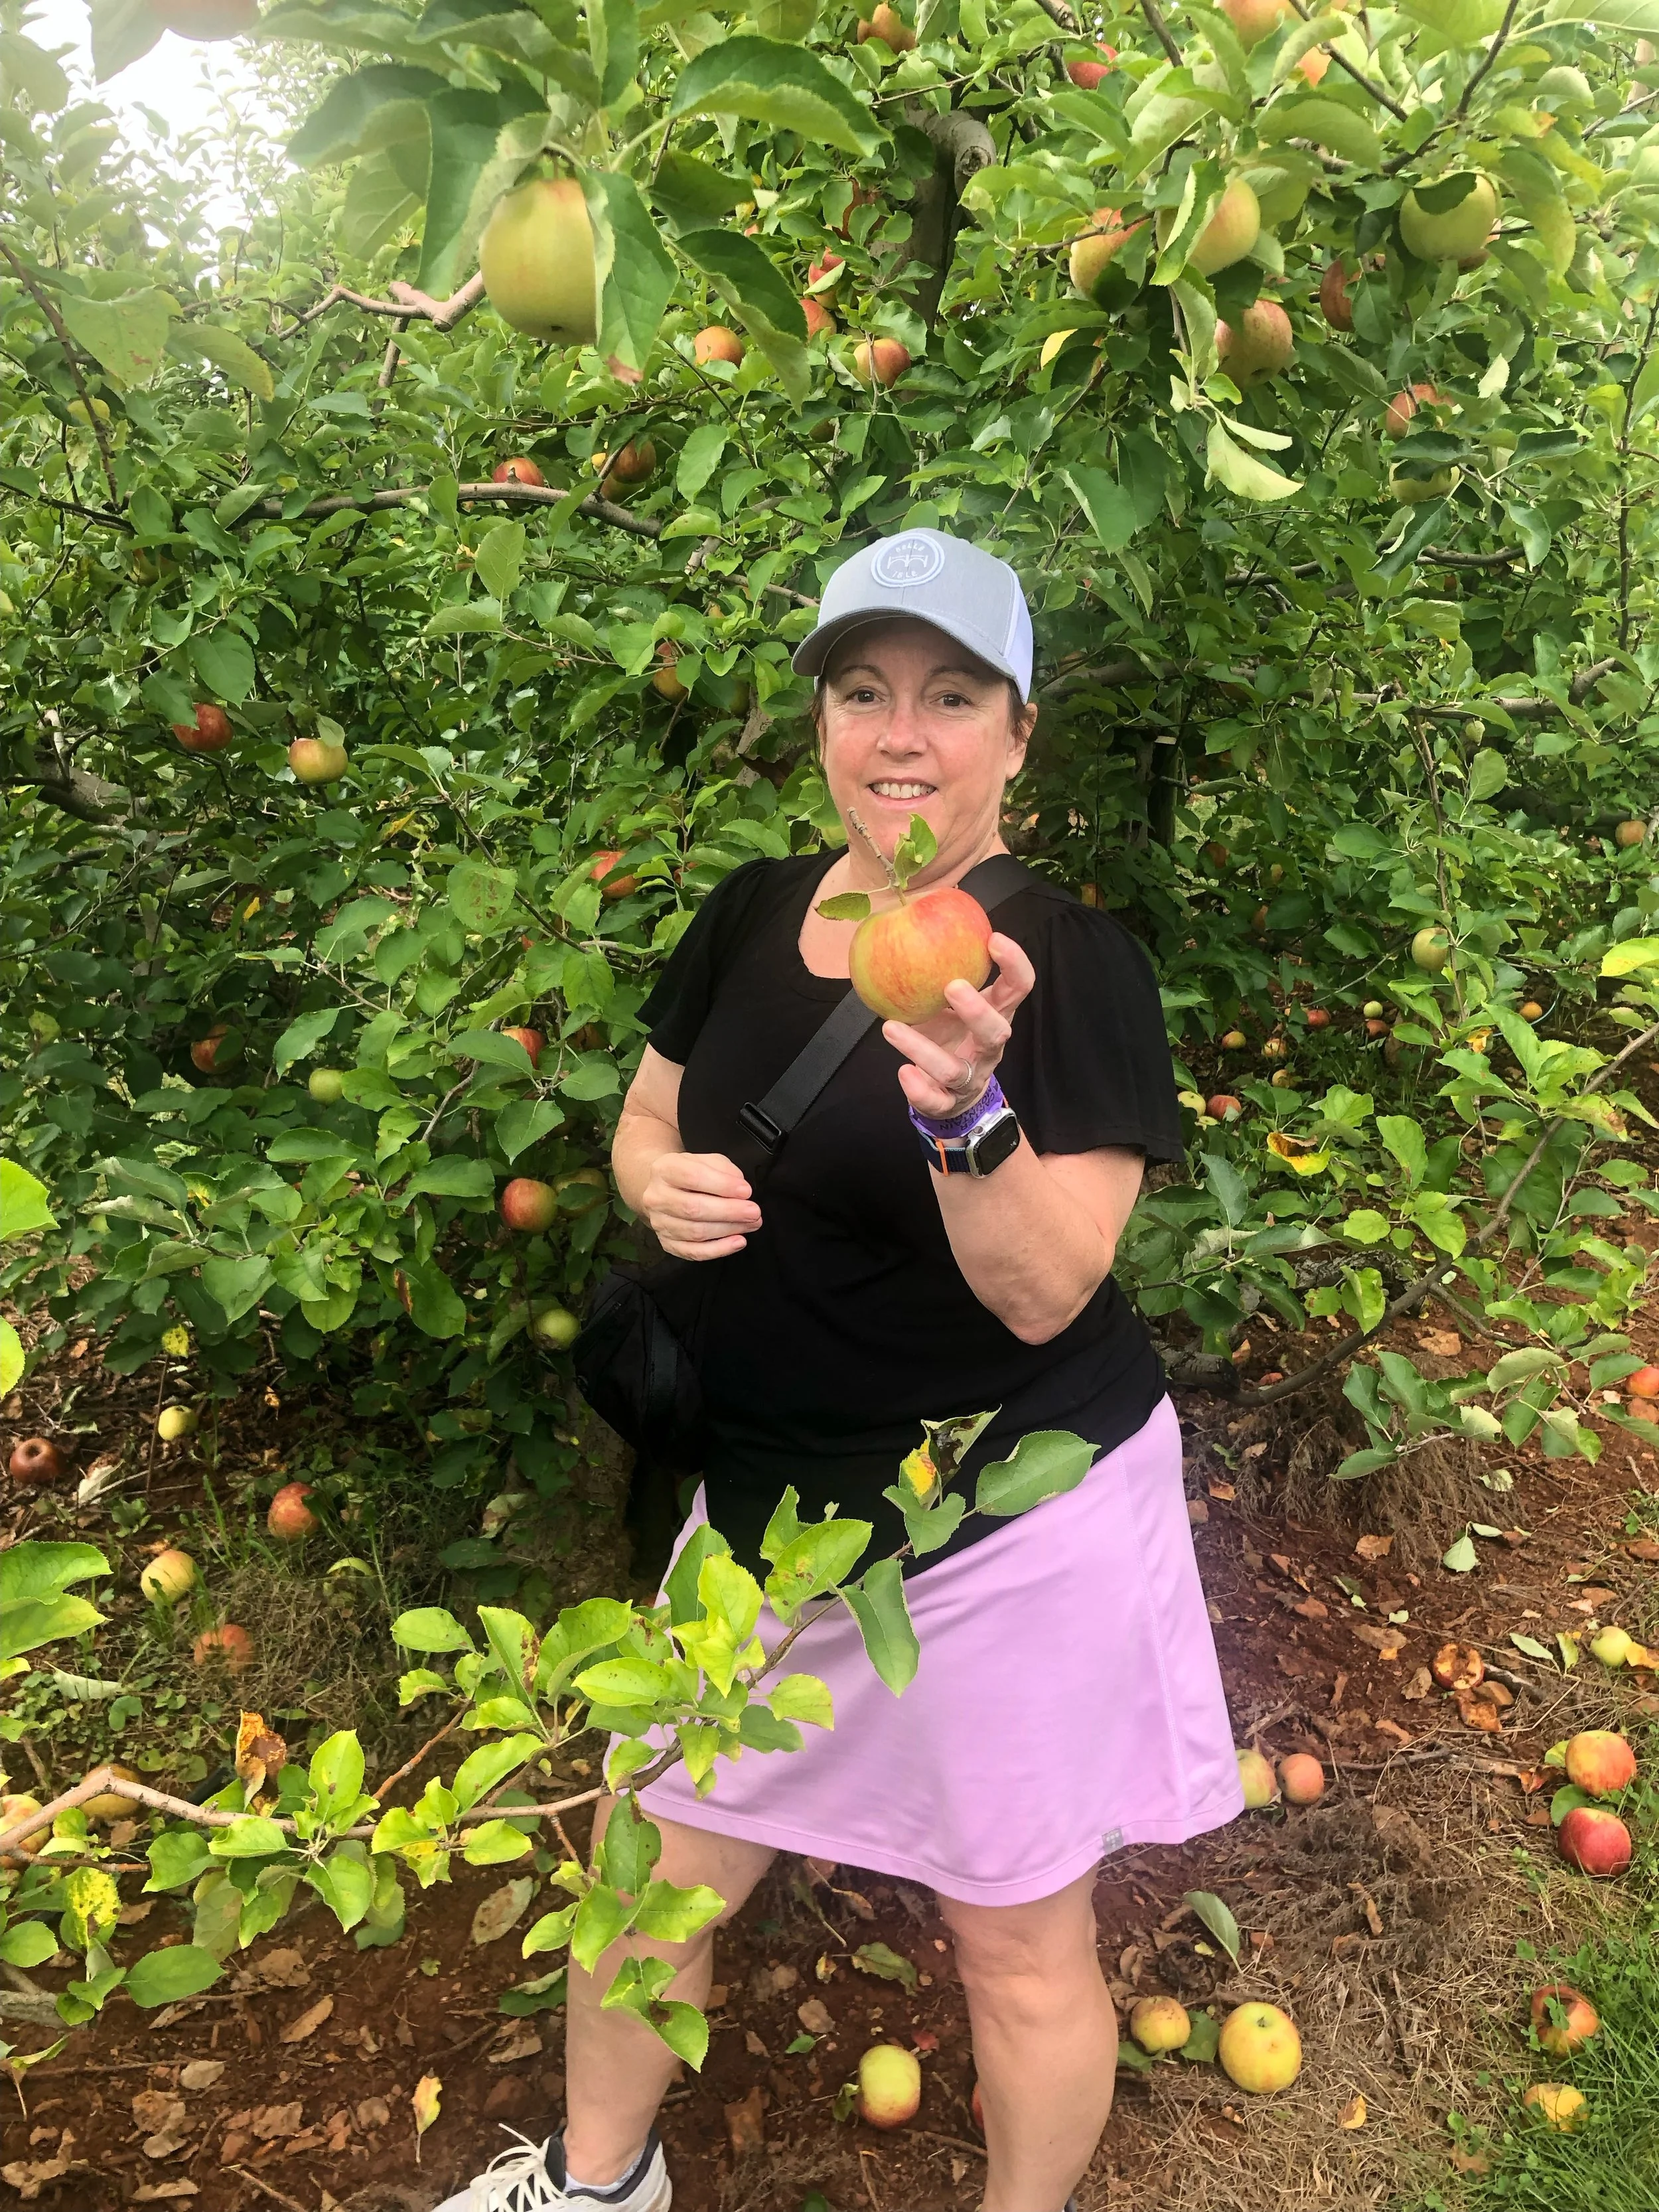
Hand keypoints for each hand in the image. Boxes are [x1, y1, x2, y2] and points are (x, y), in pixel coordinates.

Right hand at [640, 1150, 760, 1259]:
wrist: (664, 1189)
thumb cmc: (691, 1173)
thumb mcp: (707, 1161)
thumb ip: (724, 1170)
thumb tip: (741, 1190)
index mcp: (665, 1170)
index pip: (693, 1177)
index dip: (722, 1185)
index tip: (746, 1191)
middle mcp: (656, 1197)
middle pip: (693, 1209)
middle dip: (729, 1212)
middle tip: (754, 1212)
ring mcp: (659, 1223)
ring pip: (695, 1232)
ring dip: (728, 1230)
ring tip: (751, 1224)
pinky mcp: (666, 1243)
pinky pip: (693, 1252)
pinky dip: (718, 1249)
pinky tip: (738, 1242)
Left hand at [882, 929, 1034, 1118]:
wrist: (951, 1090)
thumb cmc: (949, 1028)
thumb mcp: (949, 996)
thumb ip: (943, 965)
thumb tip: (916, 906)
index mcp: (996, 1014)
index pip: (1018, 987)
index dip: (1014, 964)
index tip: (993, 938)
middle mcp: (988, 1046)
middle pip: (997, 1031)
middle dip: (977, 1011)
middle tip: (952, 987)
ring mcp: (969, 1076)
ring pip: (955, 1070)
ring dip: (923, 1049)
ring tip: (891, 1026)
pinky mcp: (948, 1101)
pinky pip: (936, 1100)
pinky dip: (919, 1089)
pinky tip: (902, 1072)